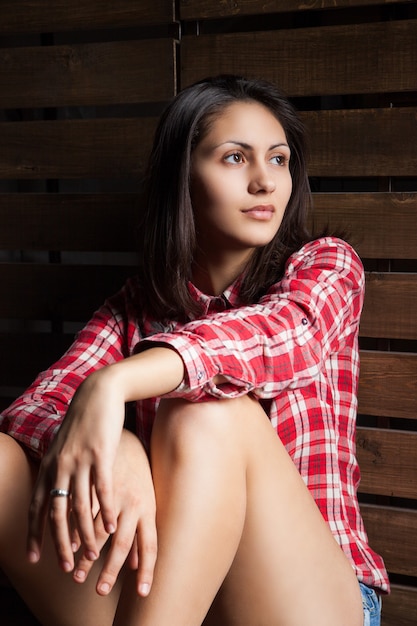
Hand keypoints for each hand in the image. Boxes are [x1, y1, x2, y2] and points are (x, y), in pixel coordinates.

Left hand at [27, 368, 125, 573]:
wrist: (98, 394)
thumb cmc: (84, 422)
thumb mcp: (64, 446)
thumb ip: (59, 469)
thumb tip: (58, 492)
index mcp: (49, 465)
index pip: (37, 506)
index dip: (34, 533)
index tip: (34, 558)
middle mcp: (59, 466)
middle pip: (56, 513)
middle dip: (59, 544)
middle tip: (65, 567)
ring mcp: (79, 460)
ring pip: (79, 506)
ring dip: (85, 535)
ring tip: (91, 556)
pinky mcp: (100, 454)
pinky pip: (102, 489)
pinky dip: (105, 511)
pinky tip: (111, 527)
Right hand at [73, 429, 156, 596]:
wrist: (126, 439)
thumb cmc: (138, 475)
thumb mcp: (146, 501)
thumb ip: (141, 532)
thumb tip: (138, 565)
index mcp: (148, 508)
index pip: (151, 545)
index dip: (148, 570)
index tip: (143, 593)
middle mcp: (132, 503)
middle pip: (123, 542)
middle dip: (111, 569)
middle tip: (99, 590)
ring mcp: (113, 494)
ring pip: (99, 529)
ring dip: (87, 554)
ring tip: (77, 574)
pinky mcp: (96, 486)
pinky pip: (86, 511)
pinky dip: (77, 530)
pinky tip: (70, 544)